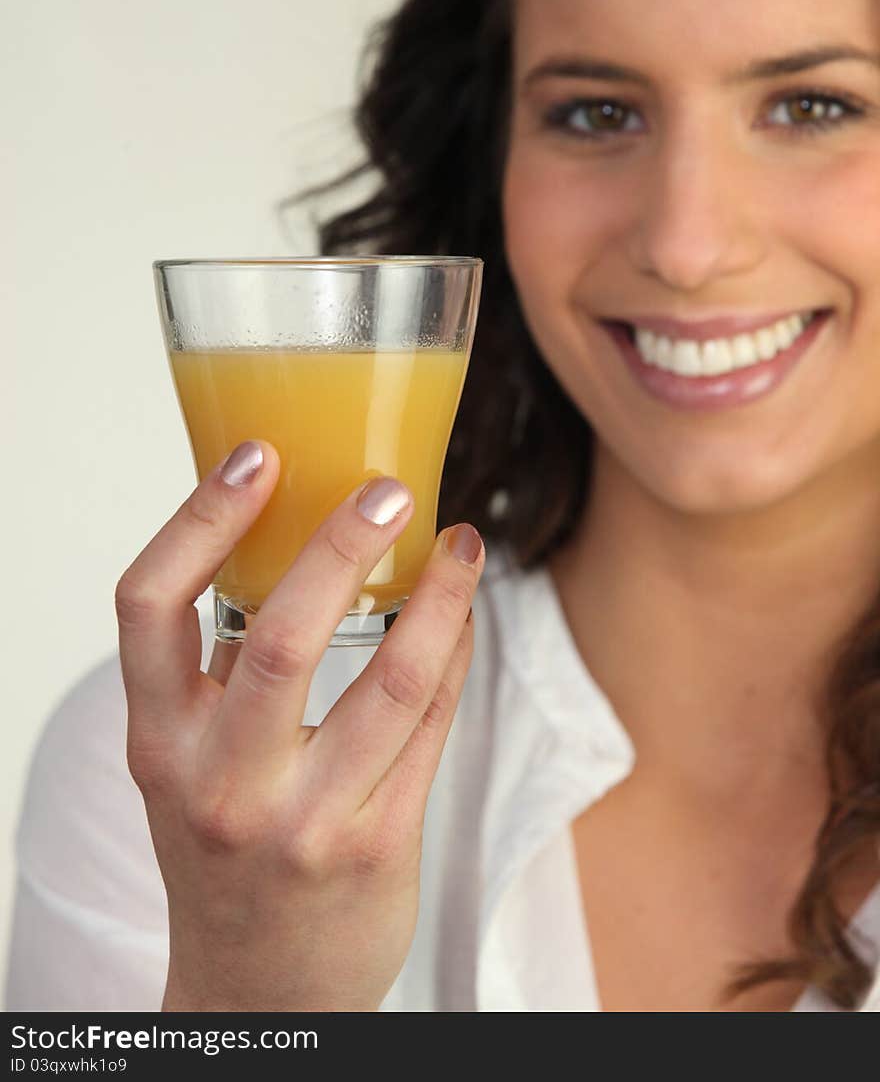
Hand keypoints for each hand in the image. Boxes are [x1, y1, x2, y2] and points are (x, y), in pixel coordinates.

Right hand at [115, 440, 483, 1011]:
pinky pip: (431, 724)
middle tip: (390, 488)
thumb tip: (287, 534)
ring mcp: (302, 821)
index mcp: (160, 739)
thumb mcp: (187, 763)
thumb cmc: (222, 848)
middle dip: (344, 543)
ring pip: (391, 679)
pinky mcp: (377, 847)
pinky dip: (456, 651)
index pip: (149, 606)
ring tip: (461, 542)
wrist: (257, 991)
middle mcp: (221, 782)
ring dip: (439, 595)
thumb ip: (219, 669)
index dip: (200, 518)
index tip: (257, 455)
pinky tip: (464, 613)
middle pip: (281, 633)